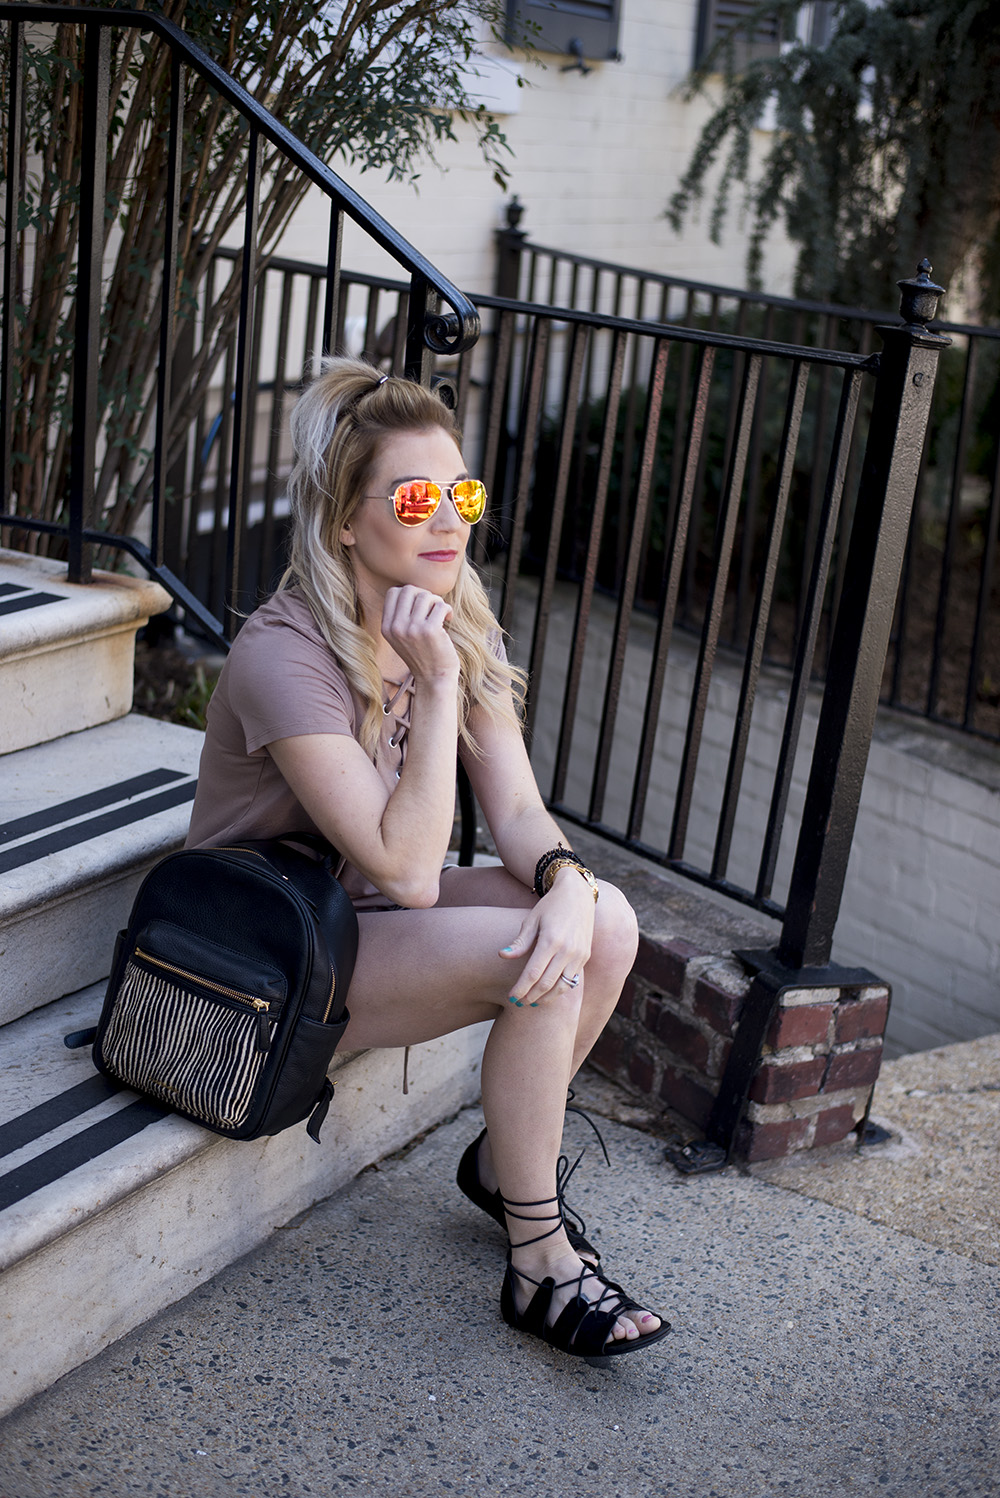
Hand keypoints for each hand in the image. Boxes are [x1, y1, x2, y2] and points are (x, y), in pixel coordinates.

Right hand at [381, 585, 458, 683]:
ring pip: (426, 595)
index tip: (420, 607)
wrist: (434, 679)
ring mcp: (413, 629)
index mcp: (387, 627)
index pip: (394, 592)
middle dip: (424, 595)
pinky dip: (447, 610)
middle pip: (409, 589)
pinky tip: (448, 619)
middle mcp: (397, 627)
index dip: (410, 594)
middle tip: (432, 608)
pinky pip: (440, 605)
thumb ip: (401, 615)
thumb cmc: (423, 655)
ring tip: (441, 615)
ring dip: (437, 602)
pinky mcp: (430, 631)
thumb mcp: (402, 636)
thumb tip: (412, 589)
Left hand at [498, 871, 595, 1006]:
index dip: (520, 988)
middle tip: (518, 1003)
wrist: (578, 895)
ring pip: (562, 987)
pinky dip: (559, 989)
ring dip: (546, 998)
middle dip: (531, 997)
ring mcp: (579, 954)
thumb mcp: (532, 920)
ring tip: (533, 1002)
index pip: (533, 973)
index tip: (511, 997)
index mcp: (550, 940)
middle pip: (546, 984)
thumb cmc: (550, 906)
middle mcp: (567, 950)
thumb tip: (503, 956)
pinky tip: (548, 992)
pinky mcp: (585, 956)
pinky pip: (572, 980)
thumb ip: (520, 942)